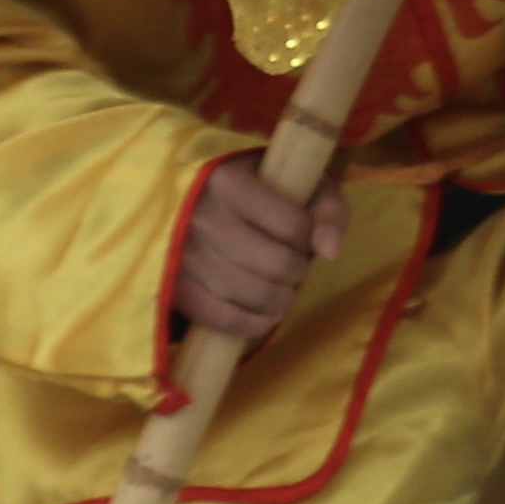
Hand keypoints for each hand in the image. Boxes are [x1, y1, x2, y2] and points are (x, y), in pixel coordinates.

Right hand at [169, 164, 346, 343]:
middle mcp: (200, 217)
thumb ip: (327, 207)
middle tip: (296, 268)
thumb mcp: (295, 179)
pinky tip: (266, 315)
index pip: (291, 224)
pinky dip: (253, 324)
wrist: (186, 199)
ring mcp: (182, 255)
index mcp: (228, 181)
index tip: (303, 238)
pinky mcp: (173, 287)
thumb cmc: (254, 188)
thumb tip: (330, 251)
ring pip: (251, 295)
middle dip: (297, 272)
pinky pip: (222, 319)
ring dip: (281, 300)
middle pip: (275, 264)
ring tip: (284, 291)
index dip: (308, 238)